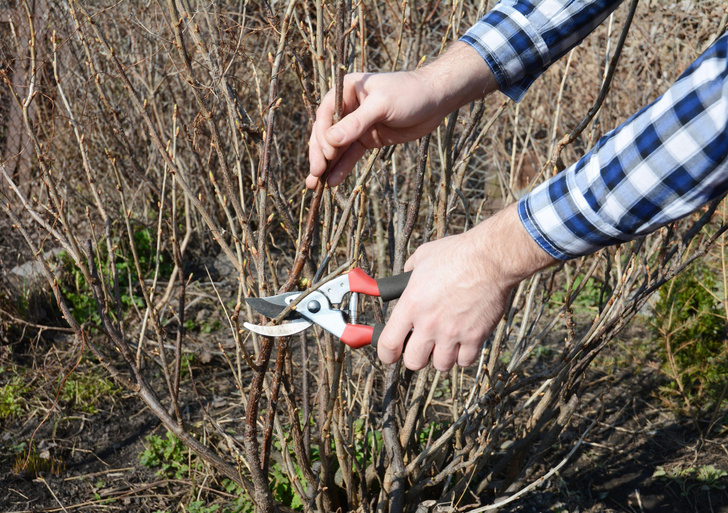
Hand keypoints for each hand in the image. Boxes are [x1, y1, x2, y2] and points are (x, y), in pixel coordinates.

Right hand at [307, 42, 496, 187]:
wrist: (436, 100)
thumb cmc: (410, 93)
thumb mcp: (383, 105)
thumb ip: (357, 122)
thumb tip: (331, 140)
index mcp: (346, 91)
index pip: (326, 115)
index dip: (322, 136)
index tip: (326, 155)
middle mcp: (348, 108)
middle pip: (326, 133)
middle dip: (320, 154)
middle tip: (316, 175)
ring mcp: (357, 125)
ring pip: (337, 147)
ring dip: (326, 165)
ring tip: (314, 186)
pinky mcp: (368, 139)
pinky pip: (351, 155)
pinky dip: (342, 168)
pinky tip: (333, 182)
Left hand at [377, 205, 557, 370]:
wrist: (490, 259)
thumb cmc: (457, 254)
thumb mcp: (423, 257)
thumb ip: (409, 272)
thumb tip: (405, 277)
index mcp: (411, 305)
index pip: (388, 344)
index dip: (386, 354)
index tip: (389, 354)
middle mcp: (429, 324)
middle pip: (413, 362)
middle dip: (415, 356)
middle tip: (421, 346)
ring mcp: (453, 333)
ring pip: (441, 365)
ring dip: (441, 356)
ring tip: (445, 342)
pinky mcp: (475, 337)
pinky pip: (465, 361)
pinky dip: (463, 355)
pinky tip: (463, 341)